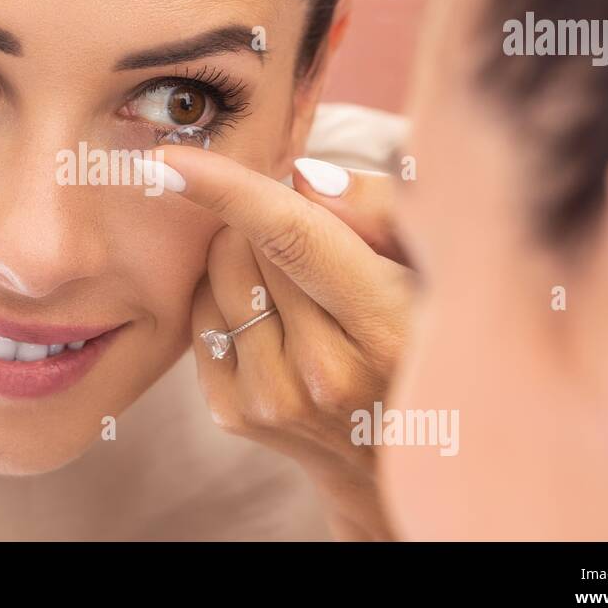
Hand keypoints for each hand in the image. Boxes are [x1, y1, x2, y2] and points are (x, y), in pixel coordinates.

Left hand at [145, 146, 412, 539]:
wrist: (404, 451)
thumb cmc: (428, 334)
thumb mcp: (438, 263)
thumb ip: (381, 210)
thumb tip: (301, 179)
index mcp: (387, 328)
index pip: (293, 239)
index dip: (228, 189)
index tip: (169, 157)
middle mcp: (324, 373)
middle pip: (248, 245)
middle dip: (268, 215)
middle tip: (317, 238)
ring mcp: (273, 400)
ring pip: (218, 276)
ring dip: (245, 254)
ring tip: (300, 283)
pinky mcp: (234, 414)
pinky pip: (200, 315)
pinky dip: (227, 296)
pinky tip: (274, 316)